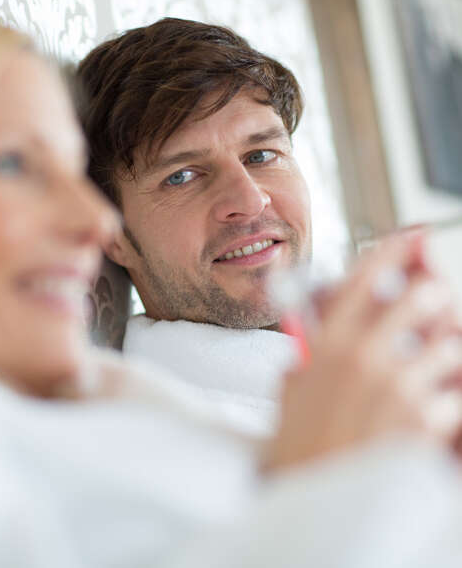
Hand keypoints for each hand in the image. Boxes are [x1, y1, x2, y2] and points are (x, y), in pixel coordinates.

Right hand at [265, 233, 461, 471]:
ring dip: (445, 356)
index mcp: (327, 345)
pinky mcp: (424, 421)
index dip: (391, 252)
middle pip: (420, 301)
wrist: (312, 498)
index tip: (410, 237)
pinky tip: (430, 412)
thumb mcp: (290, 388)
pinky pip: (457, 396)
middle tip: (429, 309)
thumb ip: (307, 356)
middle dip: (431, 301)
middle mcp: (364, 357)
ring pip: (449, 346)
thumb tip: (316, 338)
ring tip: (427, 372)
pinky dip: (450, 401)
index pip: (364, 279)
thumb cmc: (297, 444)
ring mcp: (397, 387)